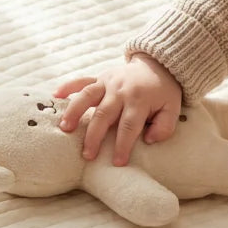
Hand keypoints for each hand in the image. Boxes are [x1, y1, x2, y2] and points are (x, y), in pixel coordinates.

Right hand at [56, 54, 181, 165]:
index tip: (117, 162)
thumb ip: (165, 126)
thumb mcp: (173, 109)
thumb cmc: (163, 92)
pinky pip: (81, 80)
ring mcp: (108, 82)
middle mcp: (121, 90)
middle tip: (87, 155)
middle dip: (95, 136)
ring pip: (87, 96)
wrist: (158, 64)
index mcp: (139, 100)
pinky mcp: (100, 77)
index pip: (129, 126)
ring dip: (75, 112)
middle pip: (104, 115)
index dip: (122, 145)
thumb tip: (149, 140)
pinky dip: (68, 86)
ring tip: (64, 128)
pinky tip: (55, 95)